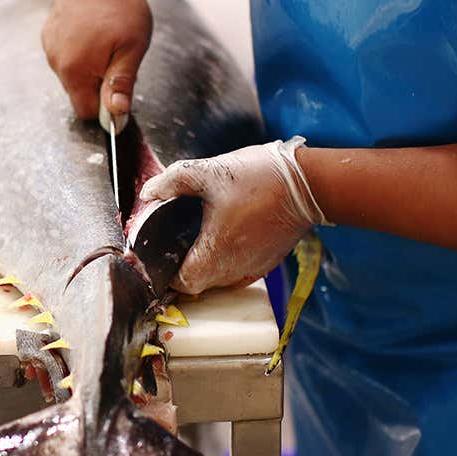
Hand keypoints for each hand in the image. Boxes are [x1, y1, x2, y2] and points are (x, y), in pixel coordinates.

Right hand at [41, 0, 151, 120]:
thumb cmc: (120, 8)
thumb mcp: (131, 50)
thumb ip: (121, 84)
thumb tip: (116, 114)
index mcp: (75, 71)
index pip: (86, 111)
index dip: (105, 109)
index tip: (118, 91)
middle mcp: (56, 62)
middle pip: (78, 94)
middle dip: (98, 86)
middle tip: (115, 60)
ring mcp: (50, 48)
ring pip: (72, 76)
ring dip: (89, 70)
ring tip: (105, 44)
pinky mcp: (49, 37)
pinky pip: (65, 58)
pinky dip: (79, 54)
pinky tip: (92, 36)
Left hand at [140, 137, 327, 293]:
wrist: (308, 184)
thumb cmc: (261, 179)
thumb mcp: (210, 171)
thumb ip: (172, 181)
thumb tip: (148, 192)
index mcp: (216, 253)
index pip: (182, 283)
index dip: (167, 273)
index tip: (162, 254)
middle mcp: (234, 270)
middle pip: (199, 284)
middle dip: (185, 266)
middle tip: (178, 240)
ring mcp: (253, 269)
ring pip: (220, 280)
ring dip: (208, 264)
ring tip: (203, 236)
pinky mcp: (267, 263)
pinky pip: (238, 272)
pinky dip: (228, 260)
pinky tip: (228, 235)